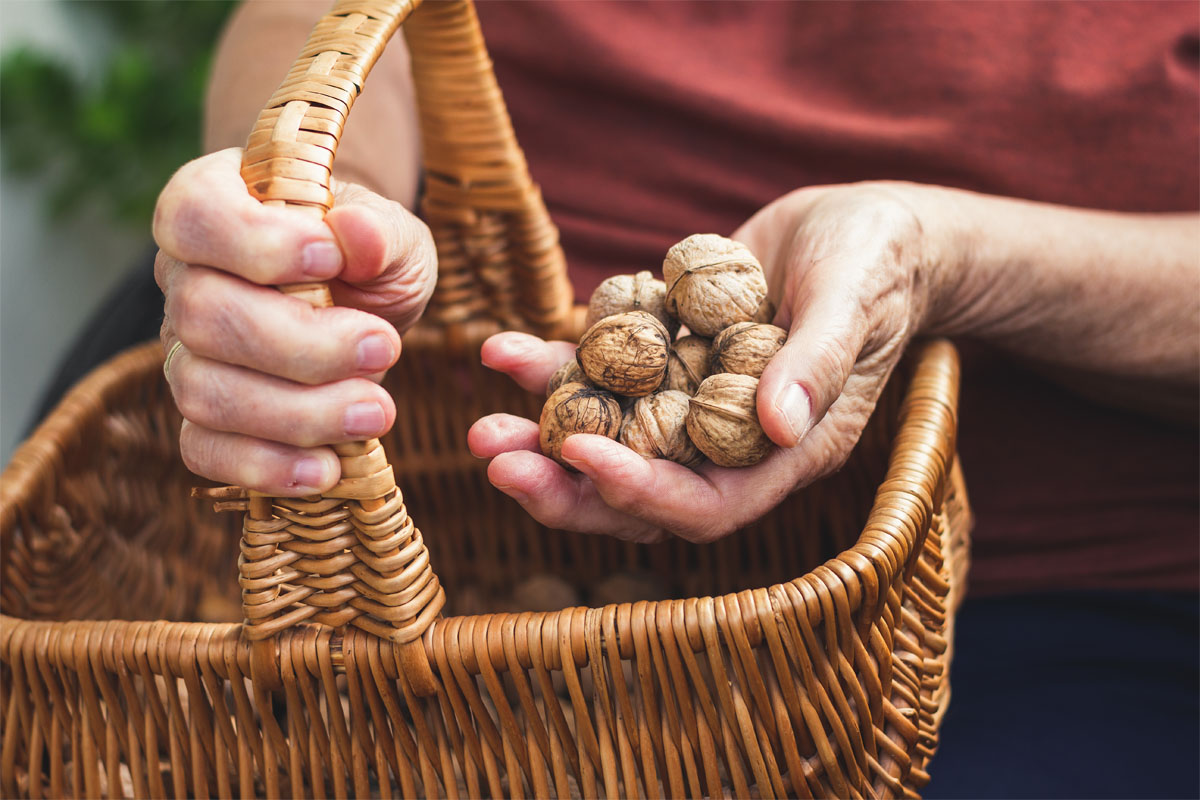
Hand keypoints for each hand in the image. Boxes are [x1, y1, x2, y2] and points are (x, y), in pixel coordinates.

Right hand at [154, 148, 435, 494]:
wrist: (367, 306)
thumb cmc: (370, 258)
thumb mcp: (392, 234)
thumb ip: (380, 231)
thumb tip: (357, 234)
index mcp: (216, 205)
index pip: (194, 215)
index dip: (256, 243)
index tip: (331, 260)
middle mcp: (184, 278)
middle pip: (202, 316)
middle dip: (302, 345)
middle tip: (386, 349)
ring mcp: (184, 351)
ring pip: (203, 391)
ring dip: (297, 413)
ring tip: (377, 412)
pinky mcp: (205, 415)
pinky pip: (204, 449)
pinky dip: (265, 466)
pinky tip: (328, 466)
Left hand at [469, 182, 950, 541]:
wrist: (859, 226)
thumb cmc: (876, 262)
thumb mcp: (856, 300)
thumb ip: (817, 360)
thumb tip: (777, 424)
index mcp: (785, 452)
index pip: (705, 503)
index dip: (640, 489)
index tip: (580, 450)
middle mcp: (729, 442)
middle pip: (638, 493)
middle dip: (565, 484)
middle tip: (495, 459)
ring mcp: (690, 403)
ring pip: (608, 440)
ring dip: (542, 434)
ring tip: (481, 420)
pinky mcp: (664, 360)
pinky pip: (602, 377)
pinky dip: (554, 370)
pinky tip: (504, 351)